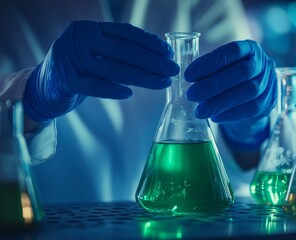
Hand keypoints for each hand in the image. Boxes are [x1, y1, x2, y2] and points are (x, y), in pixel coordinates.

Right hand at [23, 21, 178, 122]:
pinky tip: (129, 93)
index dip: (150, 42)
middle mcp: (79, 38)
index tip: (169, 53)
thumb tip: (158, 57)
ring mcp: (70, 58)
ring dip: (141, 76)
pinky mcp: (65, 81)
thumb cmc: (80, 69)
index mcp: (90, 28)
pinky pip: (93, 86)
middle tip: (173, 69)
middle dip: (152, 60)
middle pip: (122, 50)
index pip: (125, 32)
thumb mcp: (98, 54)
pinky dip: (112, 89)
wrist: (44, 86)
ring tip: (162, 82)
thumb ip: (121, 52)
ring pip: (112, 68)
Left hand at [184, 40, 276, 148]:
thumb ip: (209, 68)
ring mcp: (269, 83)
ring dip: (221, 102)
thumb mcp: (222, 67)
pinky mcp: (268, 102)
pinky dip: (231, 113)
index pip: (231, 51)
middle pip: (242, 72)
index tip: (188, 75)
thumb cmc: (230, 76)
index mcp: (249, 48)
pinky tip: (215, 117)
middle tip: (191, 95)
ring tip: (200, 110)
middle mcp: (263, 63)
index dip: (210, 63)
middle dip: (214, 85)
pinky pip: (251, 109)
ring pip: (248, 92)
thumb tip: (187, 78)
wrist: (252, 95)